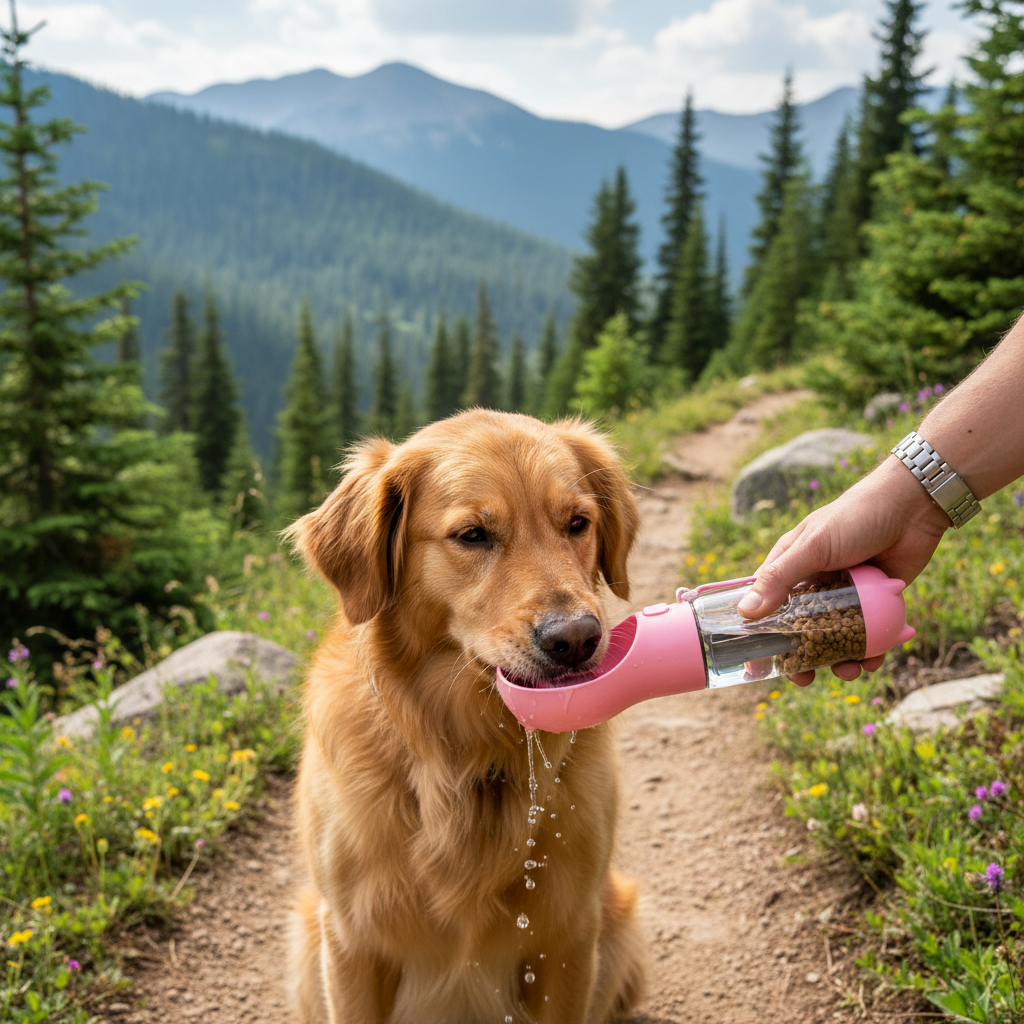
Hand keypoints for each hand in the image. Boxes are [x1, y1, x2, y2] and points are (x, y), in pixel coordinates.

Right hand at [737, 457, 948, 684]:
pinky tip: (875, 660)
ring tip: (849, 670)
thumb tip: (745, 612)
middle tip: (804, 678)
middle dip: (801, 657)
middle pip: (799, 629)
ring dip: (839, 659)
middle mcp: (814, 583)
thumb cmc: (855, 517)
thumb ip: (780, 578)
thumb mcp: (813, 546)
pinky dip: (870, 650)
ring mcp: (845, 595)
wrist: (912, 506)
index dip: (759, 635)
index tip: (756, 665)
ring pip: (835, 637)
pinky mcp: (875, 602)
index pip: (765, 605)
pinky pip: (868, 634)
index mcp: (791, 567)